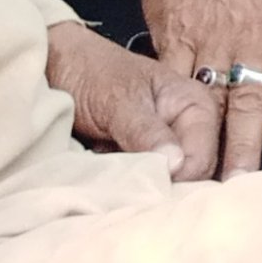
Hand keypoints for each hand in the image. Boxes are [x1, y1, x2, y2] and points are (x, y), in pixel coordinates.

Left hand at [46, 21, 222, 180]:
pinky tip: (113, 189)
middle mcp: (189, 129)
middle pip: (193, 175)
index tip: (145, 186)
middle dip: (165, 187)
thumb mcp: (119, 101)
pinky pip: (146, 183)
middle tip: (129, 193)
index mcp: (197, 108)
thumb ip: (147, 132)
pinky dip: (130, 189)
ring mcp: (165, 146)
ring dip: (144, 190)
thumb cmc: (91, 74)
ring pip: (169, 183)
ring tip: (117, 191)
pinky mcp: (142, 160)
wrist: (57, 69)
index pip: (204, 158)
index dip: (180, 178)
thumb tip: (176, 165)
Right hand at [135, 0, 261, 173]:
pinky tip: (163, 139)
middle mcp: (252, 42)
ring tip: (202, 176)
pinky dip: (166, 113)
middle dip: (248, 147)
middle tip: (245, 186)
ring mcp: (210, 44)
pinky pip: (172, 85)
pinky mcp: (173, 43)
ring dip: (207, 141)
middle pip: (253, 103)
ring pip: (210, 102)